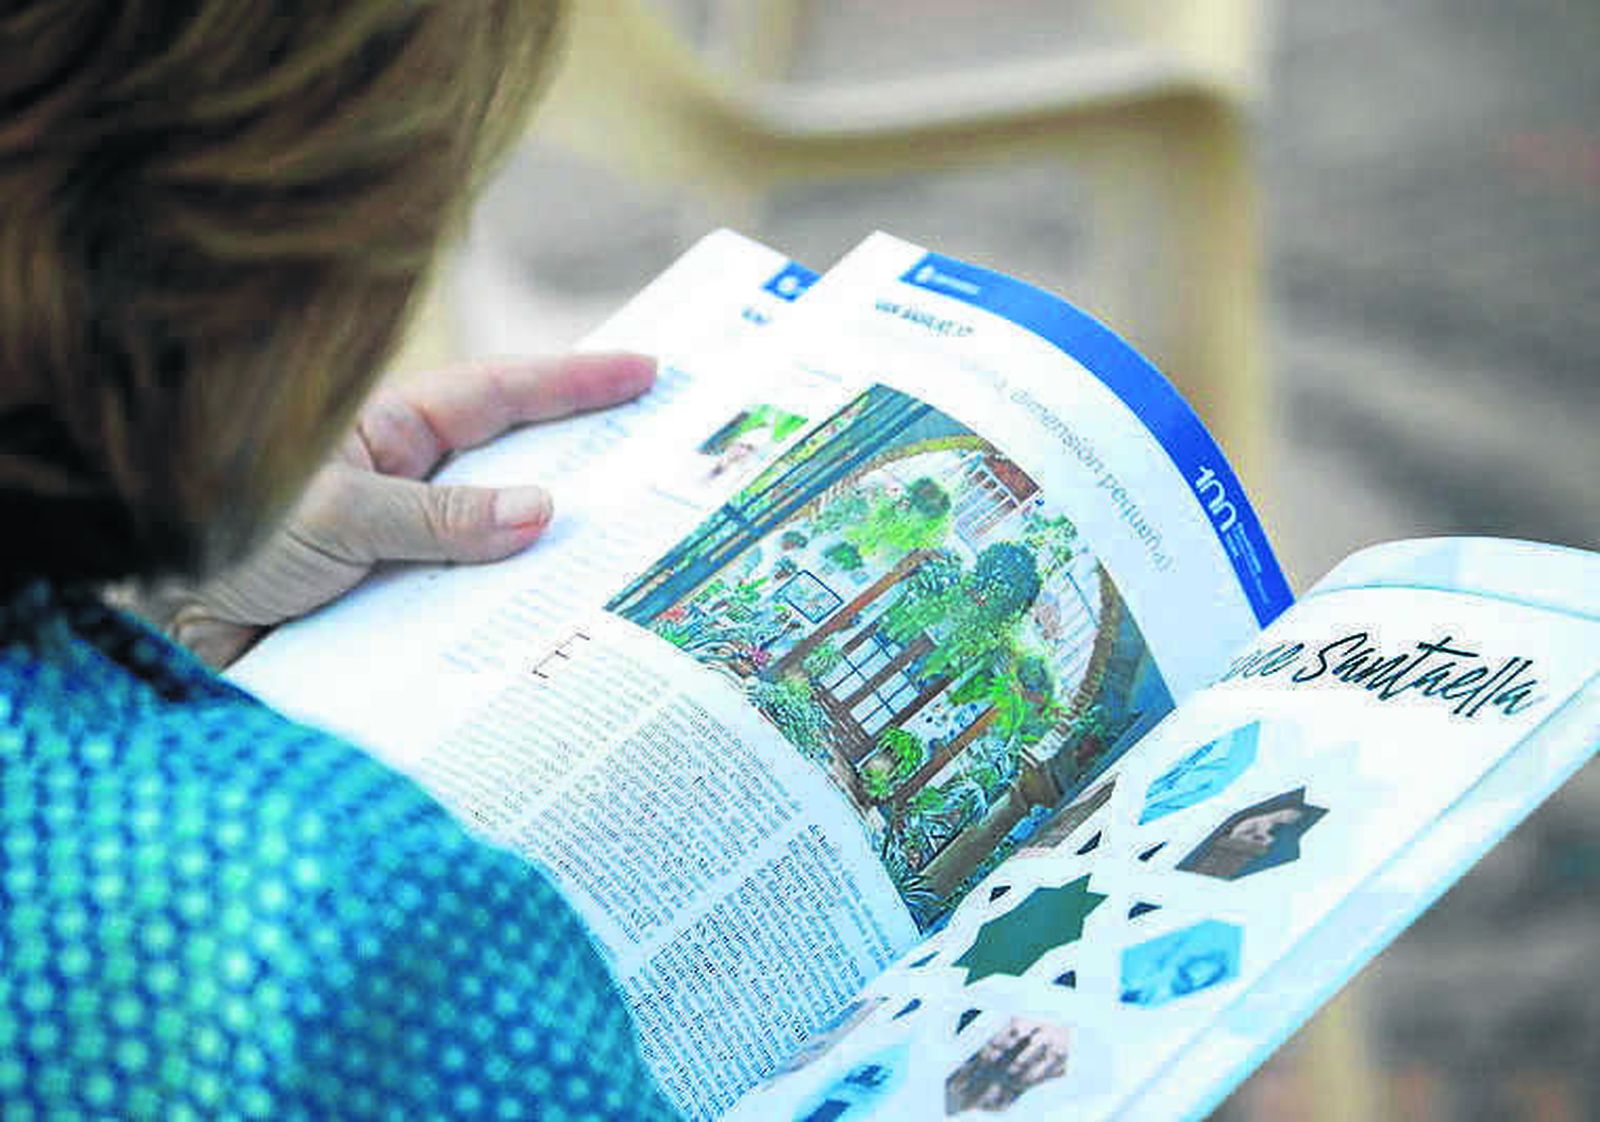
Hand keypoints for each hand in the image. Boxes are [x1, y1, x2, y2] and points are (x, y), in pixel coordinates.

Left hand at [154, 352, 654, 667]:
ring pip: (499, 555)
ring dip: (551, 572)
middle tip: (674, 475)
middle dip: (592, 475)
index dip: (576, 383)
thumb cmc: (224, 534)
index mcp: (393, 435)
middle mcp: (408, 489)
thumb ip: (438, 519)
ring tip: (631, 580)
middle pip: (518, 474)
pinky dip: (504, 633)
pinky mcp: (394, 613)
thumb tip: (541, 513)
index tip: (648, 371)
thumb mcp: (336, 515)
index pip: (501, 397)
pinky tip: (547, 651)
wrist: (156, 619)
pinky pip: (465, 618)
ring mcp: (406, 552)